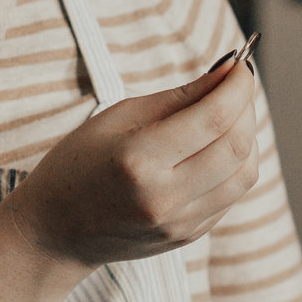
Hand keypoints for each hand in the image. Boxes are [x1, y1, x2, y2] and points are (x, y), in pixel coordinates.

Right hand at [2, 55, 259, 270]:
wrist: (54, 231)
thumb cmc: (80, 163)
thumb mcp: (119, 116)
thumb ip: (180, 96)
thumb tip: (228, 72)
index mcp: (139, 160)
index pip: (213, 118)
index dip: (237, 86)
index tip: (240, 65)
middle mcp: (164, 197)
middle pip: (236, 147)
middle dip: (246, 107)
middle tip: (236, 86)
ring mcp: (178, 223)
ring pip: (244, 174)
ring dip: (247, 138)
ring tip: (229, 116)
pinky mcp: (188, 236)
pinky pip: (231, 195)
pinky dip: (234, 165)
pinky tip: (215, 148)